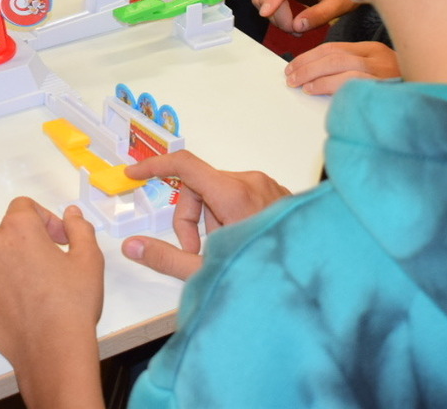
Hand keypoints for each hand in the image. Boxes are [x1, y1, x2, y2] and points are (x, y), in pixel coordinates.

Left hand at [0, 199, 105, 407]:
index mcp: (18, 229)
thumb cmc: (72, 303)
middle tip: (51, 267)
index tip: (59, 240)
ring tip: (36, 291)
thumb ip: (79, 228)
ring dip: (12, 266)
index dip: (45, 219)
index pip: (24, 207)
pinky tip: (20, 307)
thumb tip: (70, 214)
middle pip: (8, 234)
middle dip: (28, 243)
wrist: (52, 350)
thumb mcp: (89, 259)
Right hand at [120, 150, 289, 280]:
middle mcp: (252, 181)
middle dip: (191, 218)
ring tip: (227, 251)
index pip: (183, 164)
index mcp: (233, 193)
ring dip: (213, 220)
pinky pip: (242, 195)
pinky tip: (241, 244)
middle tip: (195, 252)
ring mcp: (268, 186)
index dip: (153, 166)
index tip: (133, 174)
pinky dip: (231, 216)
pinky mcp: (278, 194)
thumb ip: (166, 258)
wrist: (315, 282)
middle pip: (201, 185)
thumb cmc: (264, 278)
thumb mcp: (207, 271)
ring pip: (221, 192)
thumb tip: (131, 246)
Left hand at [283, 40, 400, 95]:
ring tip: (297, 83)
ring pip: (340, 65)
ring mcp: (383, 72)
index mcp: (374, 51)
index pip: (335, 48)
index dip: (309, 56)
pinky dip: (329, 84)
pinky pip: (352, 82)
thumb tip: (321, 79)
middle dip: (306, 64)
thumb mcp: (380, 73)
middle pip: (334, 54)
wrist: (439, 97)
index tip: (293, 66)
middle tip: (289, 76)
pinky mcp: (385, 87)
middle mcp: (379, 58)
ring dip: (312, 73)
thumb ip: (355, 70)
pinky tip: (315, 89)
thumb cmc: (403, 90)